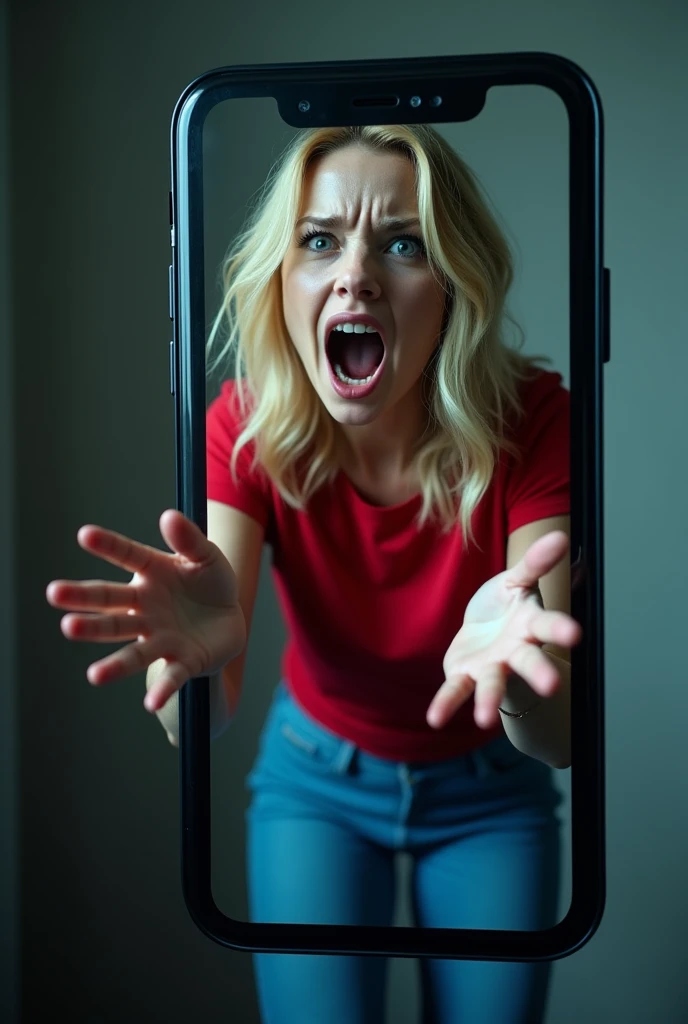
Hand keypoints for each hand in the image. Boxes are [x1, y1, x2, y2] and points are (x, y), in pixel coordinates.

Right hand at [45, 509, 244, 711]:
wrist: (229, 621)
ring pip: (130, 648)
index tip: (84, 534)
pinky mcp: (181, 660)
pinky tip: (150, 704)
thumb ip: (189, 539)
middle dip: (83, 602)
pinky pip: (170, 676)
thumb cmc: (210, 583)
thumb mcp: (207, 557)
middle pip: (111, 605)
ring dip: (112, 663)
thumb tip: (168, 515)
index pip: (126, 557)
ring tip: (93, 675)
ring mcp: (159, 636)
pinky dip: (161, 690)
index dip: (107, 545)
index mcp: (151, 574)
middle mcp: (145, 607)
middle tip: (55, 595)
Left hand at [426, 530, 581, 730]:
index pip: (549, 624)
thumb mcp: (517, 580)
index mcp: (530, 624)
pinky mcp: (466, 675)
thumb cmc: (506, 608)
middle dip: (540, 672)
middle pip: (529, 660)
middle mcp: (515, 651)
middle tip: (552, 686)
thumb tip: (560, 536)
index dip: (561, 628)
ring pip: (494, 683)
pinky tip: (435, 719)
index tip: (575, 635)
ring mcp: (492, 667)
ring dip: (490, 701)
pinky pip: (456, 690)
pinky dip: (446, 704)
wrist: (483, 633)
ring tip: (485, 720)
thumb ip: (535, 562)